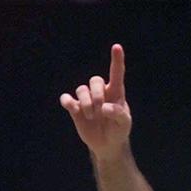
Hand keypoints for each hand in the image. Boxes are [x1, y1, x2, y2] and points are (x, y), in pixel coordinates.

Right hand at [60, 43, 131, 159]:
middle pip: (95, 80)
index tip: (117, 47)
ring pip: (81, 89)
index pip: (116, 73)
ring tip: (92, 117)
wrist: (108, 144)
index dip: (117, 60)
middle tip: (100, 110)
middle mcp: (100, 92)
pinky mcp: (75, 108)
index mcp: (116, 92)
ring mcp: (87, 99)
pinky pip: (66, 98)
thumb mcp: (124, 124)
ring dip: (86, 103)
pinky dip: (67, 102)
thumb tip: (105, 107)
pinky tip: (73, 109)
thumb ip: (119, 114)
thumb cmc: (119, 130)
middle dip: (97, 94)